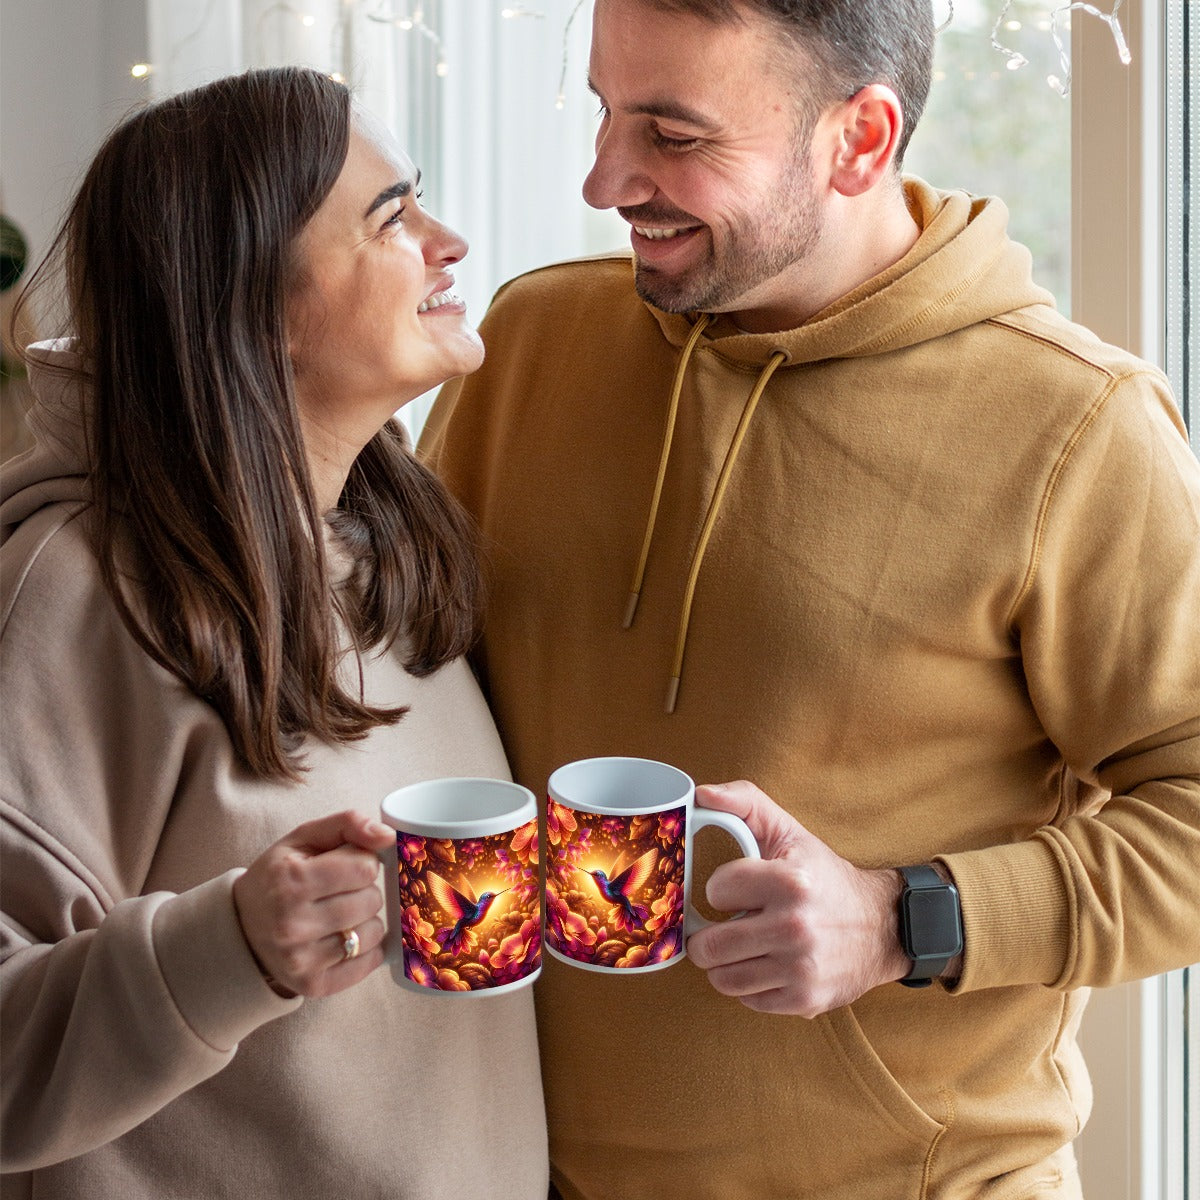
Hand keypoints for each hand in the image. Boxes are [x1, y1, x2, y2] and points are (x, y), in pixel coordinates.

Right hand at [232, 810, 395, 997]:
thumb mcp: (304, 838)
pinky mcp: (313, 985)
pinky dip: (367, 949)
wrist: (241, 928)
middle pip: (371, 900)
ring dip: (366, 920)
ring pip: (374, 932)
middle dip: (364, 890)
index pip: (365, 867)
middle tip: (341, 891)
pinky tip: (345, 938)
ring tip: (341, 915)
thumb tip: (388, 836)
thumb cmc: (280, 876)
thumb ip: (348, 824)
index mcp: (291, 880)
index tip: (346, 866)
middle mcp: (292, 923)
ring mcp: (301, 959)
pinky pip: (369, 963)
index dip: (363, 862)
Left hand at [686, 781, 910, 1016]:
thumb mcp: (789, 832)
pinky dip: (748, 985)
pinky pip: (746, 998)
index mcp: (790, 881)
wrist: (882, 925)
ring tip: (742, 947)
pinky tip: (765, 964)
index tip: (733, 890)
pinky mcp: (805, 999)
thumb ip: (743, 803)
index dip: (720, 889)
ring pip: (722, 978)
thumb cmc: (824, 877)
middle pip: (709, 946)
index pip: (716, 890)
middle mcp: (795, 926)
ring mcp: (800, 967)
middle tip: (720, 928)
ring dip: (725, 963)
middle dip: (707, 936)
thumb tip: (701, 794)